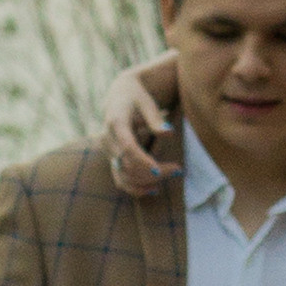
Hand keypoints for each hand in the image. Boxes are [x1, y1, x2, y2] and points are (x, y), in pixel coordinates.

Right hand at [99, 54, 179, 196]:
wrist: (119, 96)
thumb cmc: (137, 97)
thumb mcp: (147, 103)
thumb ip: (156, 119)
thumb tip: (169, 133)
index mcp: (115, 123)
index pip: (128, 147)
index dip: (142, 160)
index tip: (160, 170)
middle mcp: (107, 139)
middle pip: (128, 165)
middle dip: (152, 172)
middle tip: (177, 169)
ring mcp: (108, 151)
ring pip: (124, 176)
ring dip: (147, 182)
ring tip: (170, 176)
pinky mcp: (111, 159)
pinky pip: (120, 180)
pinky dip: (136, 188)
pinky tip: (155, 189)